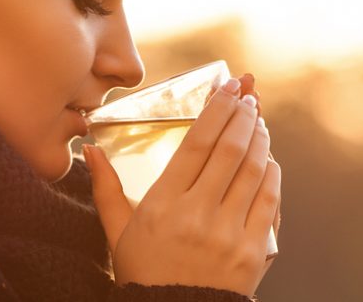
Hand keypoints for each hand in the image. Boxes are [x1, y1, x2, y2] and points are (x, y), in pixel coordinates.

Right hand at [84, 76, 279, 297]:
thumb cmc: (145, 275)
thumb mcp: (117, 233)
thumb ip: (106, 189)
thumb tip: (89, 150)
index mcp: (163, 205)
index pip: (197, 143)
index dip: (217, 109)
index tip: (228, 88)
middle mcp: (198, 215)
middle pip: (229, 149)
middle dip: (243, 115)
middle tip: (248, 97)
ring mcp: (229, 233)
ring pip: (254, 170)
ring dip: (260, 139)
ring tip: (259, 122)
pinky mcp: (254, 250)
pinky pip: (270, 200)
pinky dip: (272, 174)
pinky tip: (268, 159)